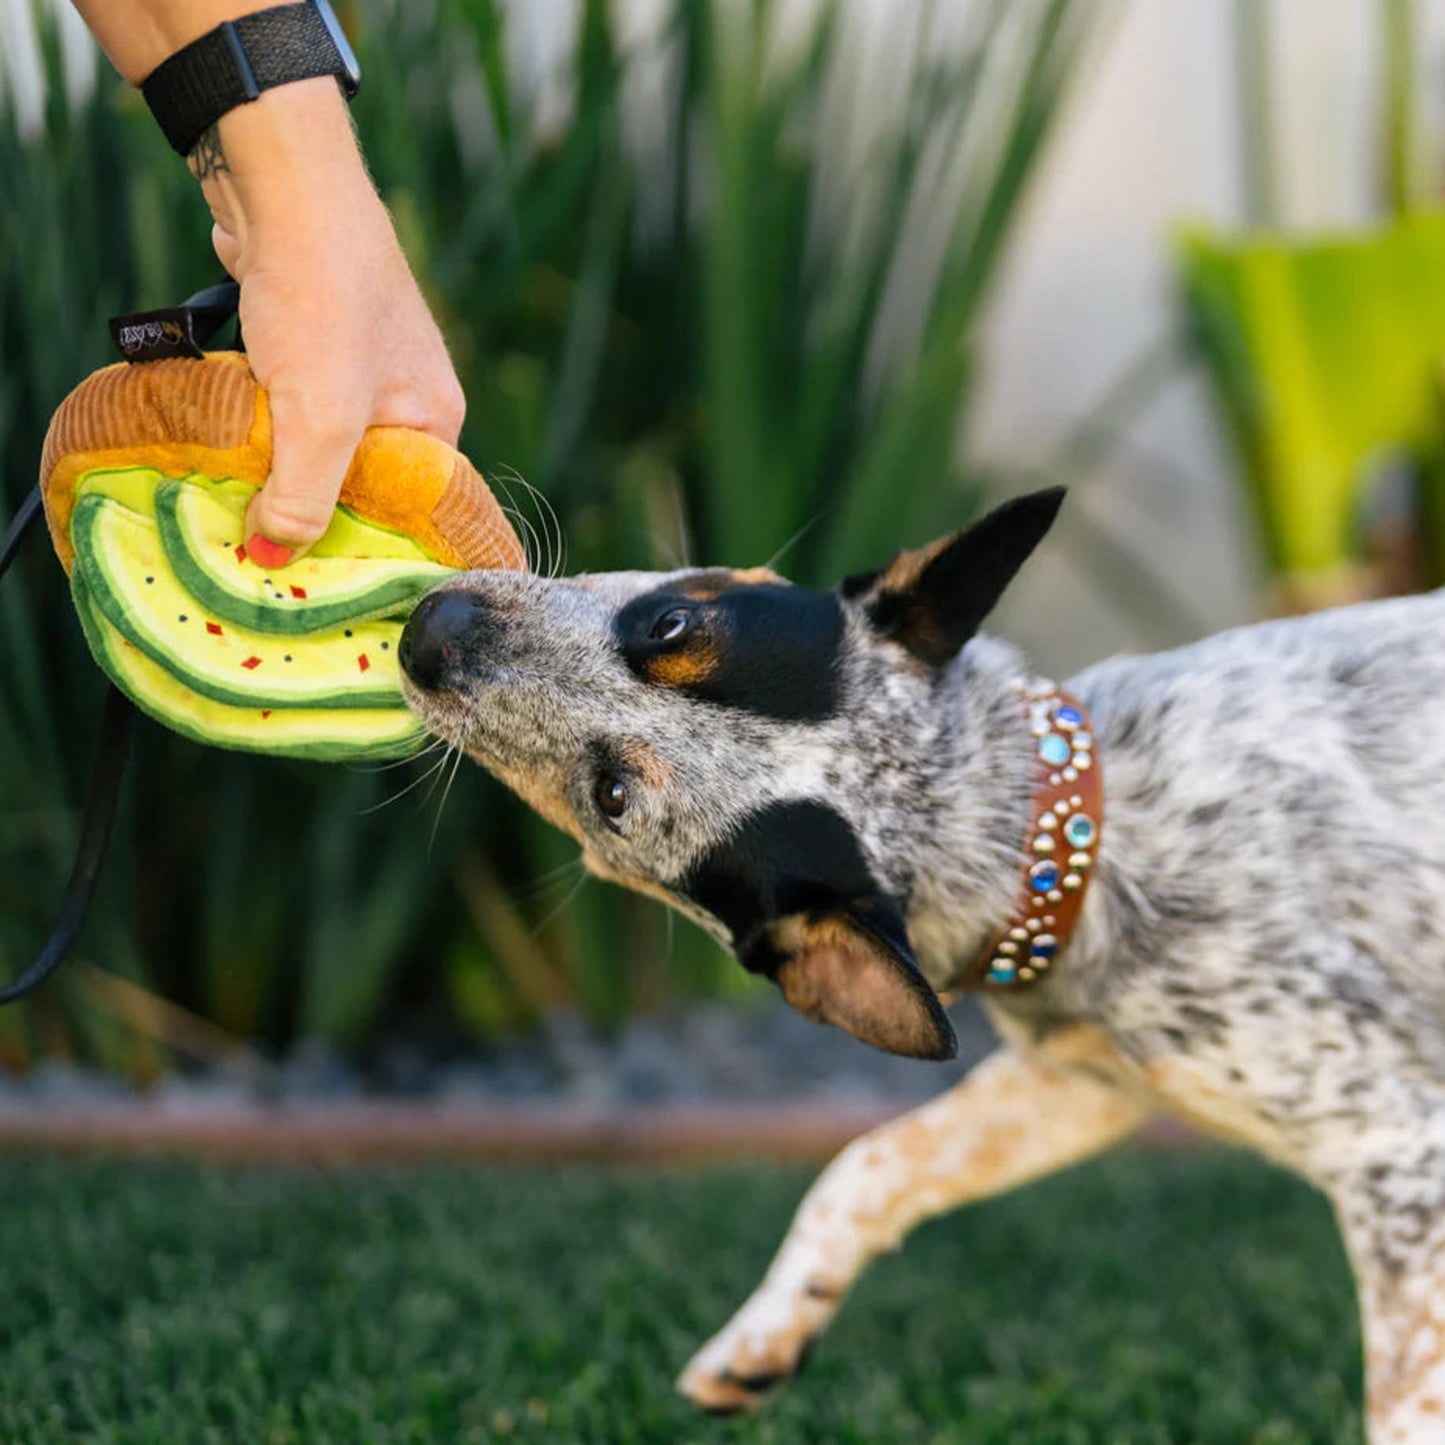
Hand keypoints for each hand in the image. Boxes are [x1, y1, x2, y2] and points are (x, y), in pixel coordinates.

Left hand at [190, 79, 463, 562]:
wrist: (281, 184)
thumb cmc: (323, 296)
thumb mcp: (319, 417)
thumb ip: (302, 496)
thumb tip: (272, 558)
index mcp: (436, 422)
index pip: (412, 510)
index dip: (367, 548)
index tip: (321, 581)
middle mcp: (406, 399)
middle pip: (359, 481)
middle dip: (311, 509)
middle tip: (265, 549)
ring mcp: (358, 368)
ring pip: (317, 444)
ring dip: (277, 466)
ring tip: (239, 501)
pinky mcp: (311, 343)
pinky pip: (288, 408)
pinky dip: (259, 426)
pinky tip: (227, 442)